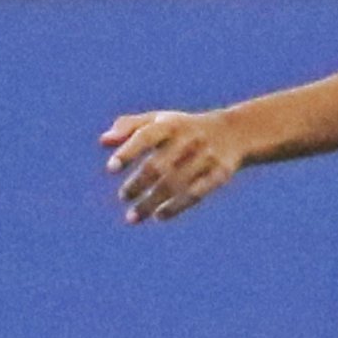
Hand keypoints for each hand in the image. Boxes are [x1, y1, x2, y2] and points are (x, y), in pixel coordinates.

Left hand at [102, 108, 245, 222]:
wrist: (234, 132)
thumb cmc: (185, 128)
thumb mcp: (160, 121)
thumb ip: (130, 127)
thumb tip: (103, 141)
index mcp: (171, 124)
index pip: (146, 136)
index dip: (128, 152)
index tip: (111, 169)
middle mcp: (189, 139)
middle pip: (158, 165)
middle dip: (137, 184)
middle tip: (124, 197)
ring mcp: (206, 157)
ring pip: (174, 184)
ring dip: (151, 203)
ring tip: (132, 217)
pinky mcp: (219, 174)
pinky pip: (195, 194)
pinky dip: (175, 207)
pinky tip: (158, 216)